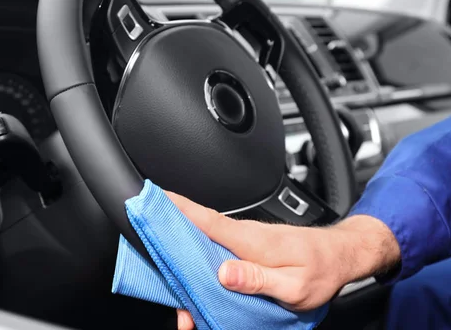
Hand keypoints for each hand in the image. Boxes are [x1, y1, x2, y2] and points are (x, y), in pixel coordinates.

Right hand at [165, 192, 400, 329]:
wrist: (340, 255)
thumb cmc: (321, 271)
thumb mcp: (294, 286)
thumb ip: (257, 279)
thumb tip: (223, 273)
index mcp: (252, 242)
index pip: (208, 221)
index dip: (178, 209)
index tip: (153, 198)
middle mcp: (244, 234)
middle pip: (198, 228)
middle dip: (169, 227)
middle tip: (144, 229)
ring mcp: (244, 238)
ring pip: (205, 237)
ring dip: (182, 242)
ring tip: (161, 254)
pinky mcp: (247, 244)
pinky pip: (216, 245)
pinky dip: (200, 250)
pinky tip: (192, 263)